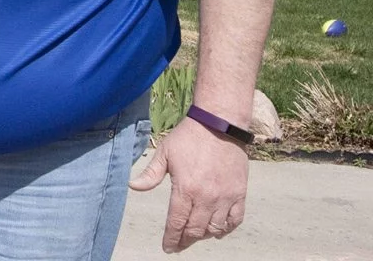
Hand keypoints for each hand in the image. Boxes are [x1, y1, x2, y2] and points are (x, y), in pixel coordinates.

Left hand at [129, 117, 248, 252]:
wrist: (219, 125)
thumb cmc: (188, 137)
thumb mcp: (165, 152)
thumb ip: (150, 174)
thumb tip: (133, 186)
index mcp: (185, 189)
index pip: (176, 222)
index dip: (171, 238)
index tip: (167, 247)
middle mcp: (206, 197)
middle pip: (195, 230)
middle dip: (185, 241)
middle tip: (179, 245)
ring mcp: (225, 197)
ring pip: (215, 229)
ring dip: (203, 235)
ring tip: (195, 235)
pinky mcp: (239, 194)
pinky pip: (235, 220)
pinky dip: (226, 229)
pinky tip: (217, 230)